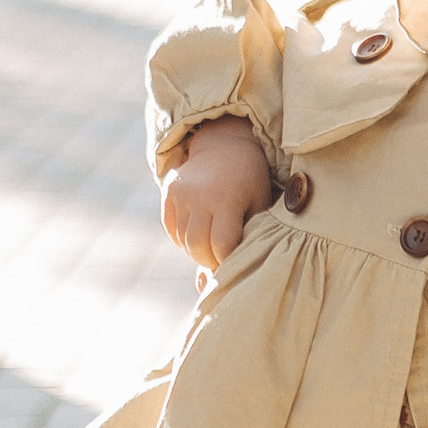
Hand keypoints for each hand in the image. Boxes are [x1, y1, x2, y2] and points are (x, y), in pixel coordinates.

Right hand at [161, 115, 273, 271]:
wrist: (227, 147)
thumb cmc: (250, 185)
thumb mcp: (258, 208)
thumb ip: (246, 240)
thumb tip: (216, 280)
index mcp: (228, 198)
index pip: (221, 244)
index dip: (227, 261)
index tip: (235, 262)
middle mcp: (200, 195)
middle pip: (197, 246)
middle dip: (209, 261)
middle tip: (221, 259)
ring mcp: (181, 192)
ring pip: (183, 241)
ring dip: (198, 251)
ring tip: (214, 243)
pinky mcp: (169, 191)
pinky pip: (172, 230)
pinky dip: (184, 239)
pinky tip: (200, 232)